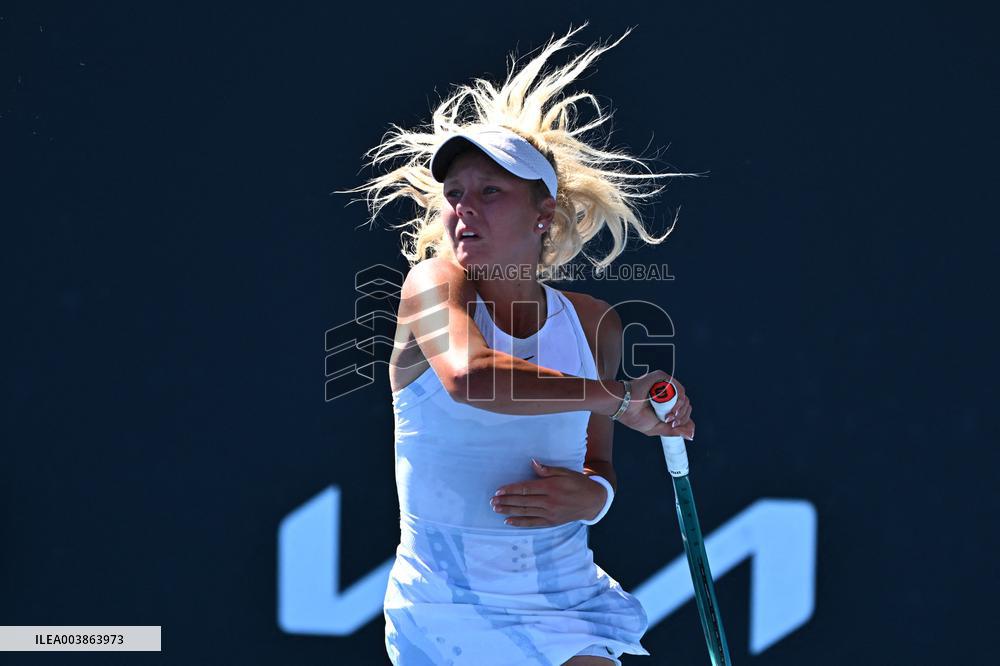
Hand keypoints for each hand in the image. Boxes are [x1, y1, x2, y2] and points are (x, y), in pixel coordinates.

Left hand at [491, 459, 607, 526]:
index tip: (499, 490)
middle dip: (506, 501)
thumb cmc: (578, 483)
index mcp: (551, 487)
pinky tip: (509, 521)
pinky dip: (520, 522)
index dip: (511, 490)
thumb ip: (548, 470)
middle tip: (492, 501)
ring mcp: (550, 513)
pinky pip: (533, 523)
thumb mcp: (565, 472)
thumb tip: (533, 463)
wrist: (593, 501)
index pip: (526, 488)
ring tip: (496, 509)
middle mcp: (549, 501)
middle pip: (523, 501)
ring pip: (526, 512)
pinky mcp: (551, 522)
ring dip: (509, 510)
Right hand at [615, 371, 695, 439]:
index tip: (676, 426)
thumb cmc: (635, 417)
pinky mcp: (662, 379)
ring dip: (680, 411)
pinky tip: (672, 409)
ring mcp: (665, 387)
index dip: (685, 420)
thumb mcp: (657, 429)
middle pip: (686, 405)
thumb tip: (690, 435)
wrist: (623, 407)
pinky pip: (679, 388)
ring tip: (669, 417)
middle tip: (670, 422)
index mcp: (665, 406)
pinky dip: (679, 401)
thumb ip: (674, 431)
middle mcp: (666, 395)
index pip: (683, 411)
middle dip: (682, 417)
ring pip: (684, 398)